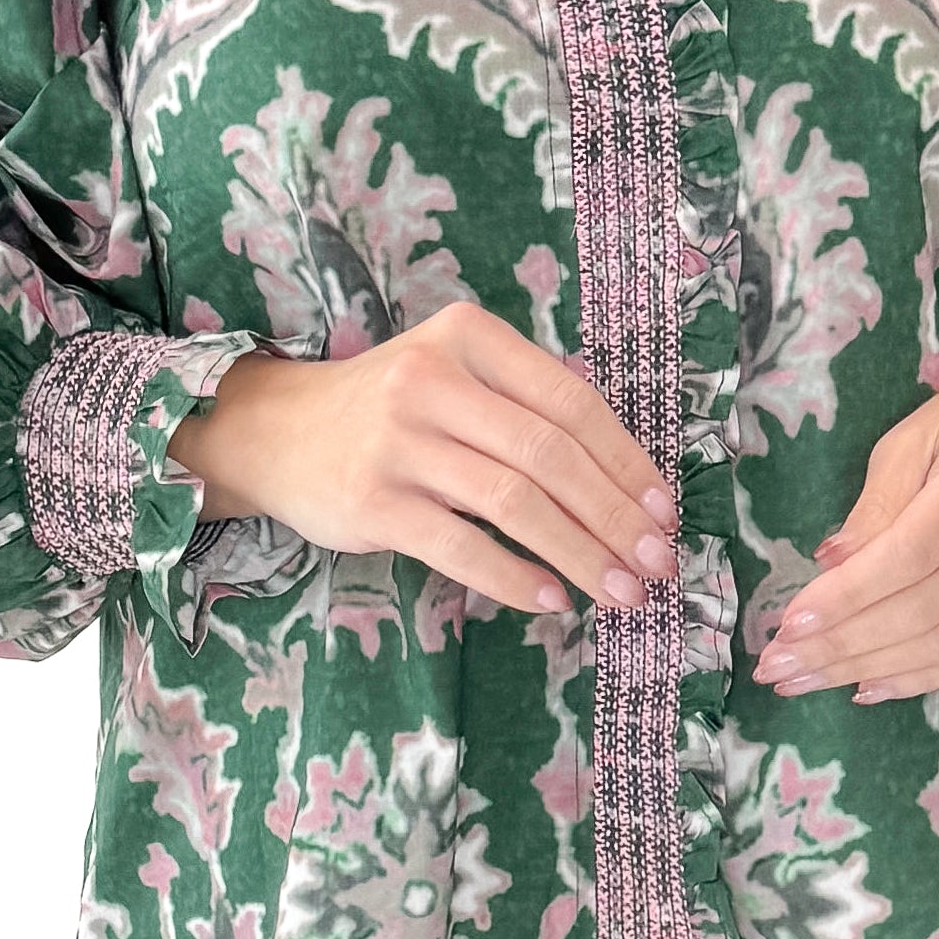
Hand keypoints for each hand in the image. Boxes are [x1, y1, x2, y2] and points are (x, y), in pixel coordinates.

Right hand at [169, 304, 678, 614]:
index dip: (626, 462)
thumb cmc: (388, 410)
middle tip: (657, 566)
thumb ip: (525, 404)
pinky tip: (550, 599)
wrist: (275, 431)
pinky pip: (459, 546)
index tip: (663, 514)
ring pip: (513, 503)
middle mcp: (432, 381)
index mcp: (468, 339)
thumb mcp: (454, 374)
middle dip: (614, 518)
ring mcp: (398, 442)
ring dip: (578, 554)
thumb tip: (626, 479)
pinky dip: (513, 577)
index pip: (570, 402)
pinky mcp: (372, 501)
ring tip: (619, 593)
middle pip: (549, 455)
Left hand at [754, 343, 938, 703]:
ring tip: (807, 680)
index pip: (907, 556)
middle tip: (779, 667)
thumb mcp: (916, 437)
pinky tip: (869, 685)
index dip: (847, 599)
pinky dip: (920, 678)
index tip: (788, 626)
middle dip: (842, 646)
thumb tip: (830, 567)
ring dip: (869, 670)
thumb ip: (875, 505)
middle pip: (923, 610)